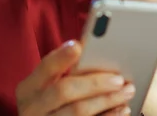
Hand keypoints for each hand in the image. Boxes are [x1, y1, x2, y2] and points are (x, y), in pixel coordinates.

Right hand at [16, 40, 134, 115]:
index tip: (78, 46)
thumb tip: (92, 47)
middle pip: (64, 91)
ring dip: (107, 100)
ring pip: (78, 111)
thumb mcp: (48, 87)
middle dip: (95, 83)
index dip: (61, 57)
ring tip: (127, 91)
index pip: (45, 68)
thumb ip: (65, 70)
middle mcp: (32, 108)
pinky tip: (122, 109)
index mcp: (29, 89)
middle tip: (119, 79)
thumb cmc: (51, 102)